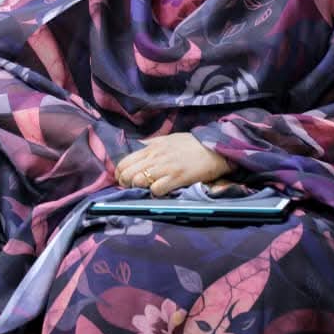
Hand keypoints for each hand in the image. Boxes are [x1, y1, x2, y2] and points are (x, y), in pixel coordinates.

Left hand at [114, 133, 232, 196]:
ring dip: (139, 188)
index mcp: (152, 148)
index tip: (124, 180)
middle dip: (125, 183)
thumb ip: (152, 144)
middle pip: (127, 173)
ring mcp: (165, 168)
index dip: (120, 174)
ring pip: (138, 181)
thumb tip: (138, 148)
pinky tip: (161, 192)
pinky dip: (155, 193)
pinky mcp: (177, 178)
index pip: (124, 162)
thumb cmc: (191, 144)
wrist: (214, 148)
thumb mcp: (168, 139)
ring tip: (147, 189)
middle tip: (133, 187)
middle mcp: (155, 157)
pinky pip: (156, 190)